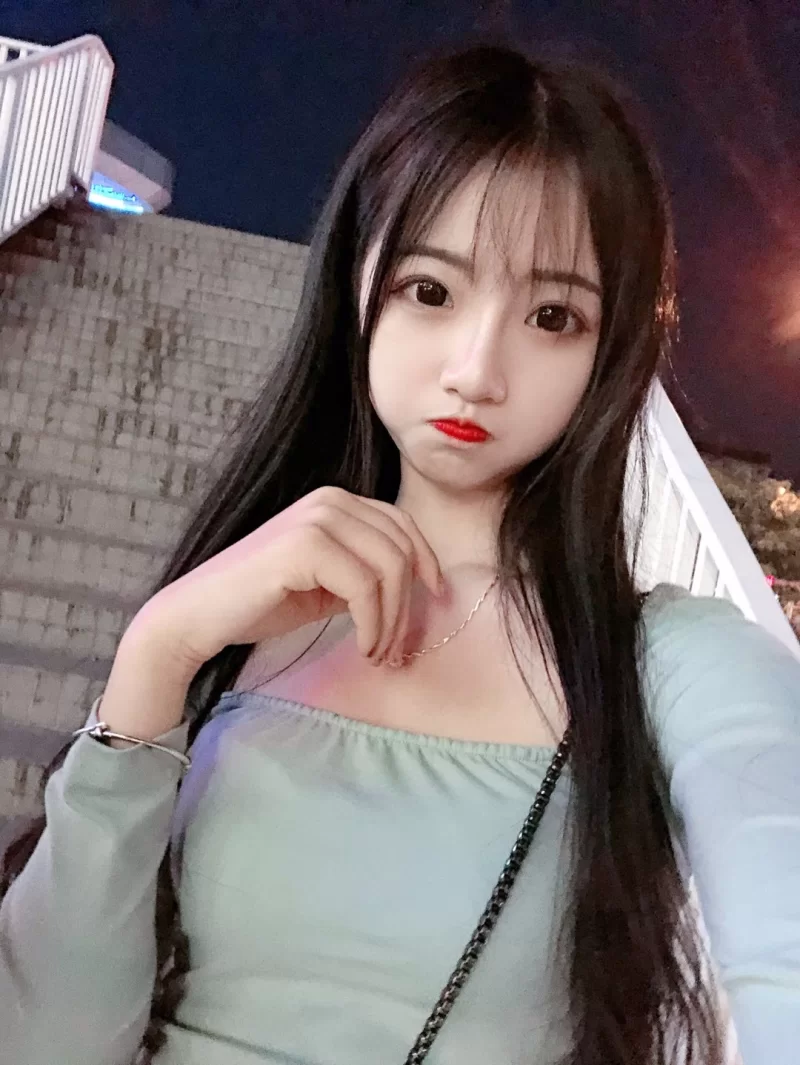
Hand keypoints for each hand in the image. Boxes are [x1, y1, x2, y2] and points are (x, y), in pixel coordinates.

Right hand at [130, 486, 443, 675]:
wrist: (199, 615)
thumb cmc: (261, 602)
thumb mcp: (328, 584)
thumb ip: (366, 575)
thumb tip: (419, 589)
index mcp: (336, 501)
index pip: (403, 525)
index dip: (427, 564)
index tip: (436, 601)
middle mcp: (330, 500)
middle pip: (402, 549)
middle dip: (408, 605)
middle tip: (396, 649)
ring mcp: (317, 518)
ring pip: (390, 569)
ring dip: (392, 621)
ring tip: (377, 653)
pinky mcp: (306, 545)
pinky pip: (365, 588)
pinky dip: (373, 624)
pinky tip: (363, 648)